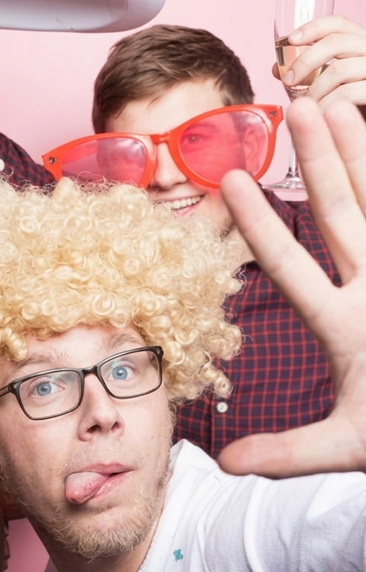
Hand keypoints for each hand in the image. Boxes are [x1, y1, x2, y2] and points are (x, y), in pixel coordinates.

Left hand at [218, 98, 365, 476]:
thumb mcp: (348, 445)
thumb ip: (289, 452)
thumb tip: (222, 465)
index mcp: (343, 324)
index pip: (288, 263)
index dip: (258, 224)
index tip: (224, 184)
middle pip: (339, 213)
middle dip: (317, 161)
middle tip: (290, 108)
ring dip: (363, 155)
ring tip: (336, 104)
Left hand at [278, 15, 365, 112]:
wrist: (361, 120)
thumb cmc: (348, 101)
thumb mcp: (328, 82)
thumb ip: (307, 73)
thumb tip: (276, 69)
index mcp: (358, 44)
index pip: (338, 24)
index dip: (313, 28)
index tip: (291, 40)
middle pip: (335, 42)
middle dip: (305, 61)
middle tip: (288, 80)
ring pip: (339, 70)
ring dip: (313, 89)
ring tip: (306, 104)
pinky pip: (347, 93)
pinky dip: (325, 104)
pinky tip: (318, 113)